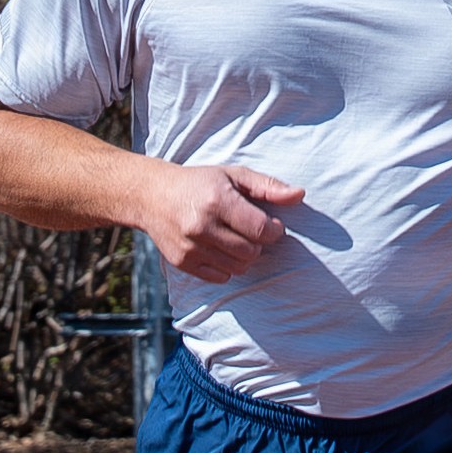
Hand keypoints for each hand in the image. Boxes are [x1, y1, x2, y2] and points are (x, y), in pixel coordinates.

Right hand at [138, 161, 303, 281]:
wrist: (152, 196)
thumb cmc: (200, 183)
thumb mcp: (234, 176)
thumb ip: (268, 187)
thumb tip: (300, 195)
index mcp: (218, 200)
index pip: (262, 230)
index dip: (275, 230)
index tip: (271, 225)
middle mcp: (202, 226)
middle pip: (252, 252)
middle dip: (258, 243)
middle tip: (251, 230)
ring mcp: (190, 247)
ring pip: (239, 267)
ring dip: (245, 256)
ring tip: (235, 238)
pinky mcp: (182, 262)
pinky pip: (221, 276)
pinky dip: (227, 266)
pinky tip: (219, 247)